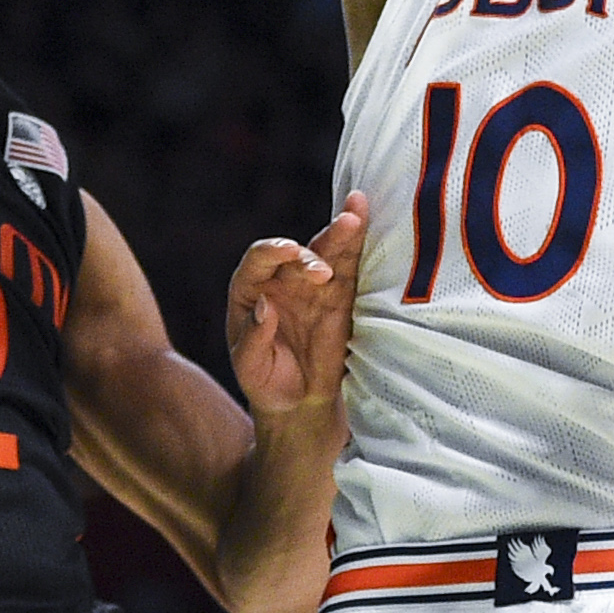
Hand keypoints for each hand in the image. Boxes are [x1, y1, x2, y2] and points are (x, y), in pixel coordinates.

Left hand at [226, 192, 366, 417]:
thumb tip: (265, 306)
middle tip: (323, 272)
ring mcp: (313, 286)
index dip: (272, 252)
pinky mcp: (341, 295)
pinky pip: (350, 267)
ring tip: (356, 211)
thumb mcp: (250, 367)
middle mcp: (282, 280)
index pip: (259, 260)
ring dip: (340, 233)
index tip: (290, 251)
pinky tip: (363, 218)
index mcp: (251, 290)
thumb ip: (253, 338)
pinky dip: (358, 244)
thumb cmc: (265, 382)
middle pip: (296, 253)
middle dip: (310, 254)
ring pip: (327, 252)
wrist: (298, 401)